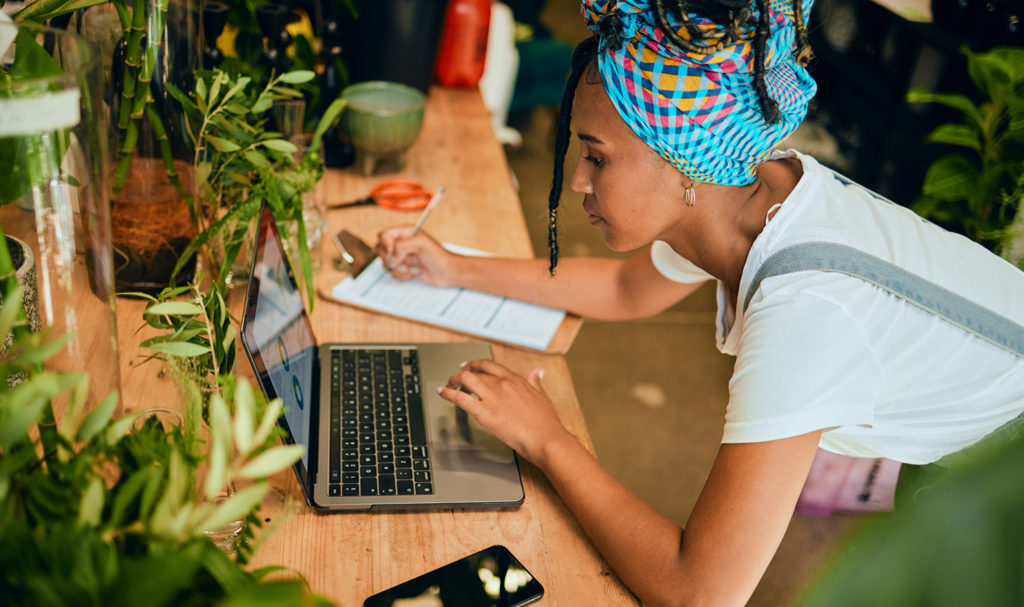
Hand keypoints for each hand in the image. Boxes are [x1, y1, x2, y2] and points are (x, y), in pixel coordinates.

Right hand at [375, 226, 457, 286]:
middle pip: (381, 249)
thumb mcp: (420, 243)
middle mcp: (402, 243)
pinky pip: (393, 273)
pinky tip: (415, 272)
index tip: (392, 252)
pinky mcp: (404, 269)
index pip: (384, 235)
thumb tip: (390, 257)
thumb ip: (400, 246)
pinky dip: (403, 275)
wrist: (448, 273)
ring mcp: (402, 257)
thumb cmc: (439, 256)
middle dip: (390, 259)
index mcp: (405, 232)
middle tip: (402, 262)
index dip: (385, 244)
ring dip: (399, 268)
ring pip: (386, 263)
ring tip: (412, 268)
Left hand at [437, 359, 572, 462]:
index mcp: (515, 380)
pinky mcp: (485, 413)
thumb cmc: (546, 423)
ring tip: (448, 386)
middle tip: (455, 378)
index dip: (475, 364)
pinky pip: (460, 398)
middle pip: (475, 371)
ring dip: (453, 381)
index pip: (490, 365)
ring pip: (465, 379)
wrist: (546, 439)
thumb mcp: (542, 396)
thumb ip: (535, 382)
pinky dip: (447, 393)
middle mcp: (502, 384)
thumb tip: (537, 372)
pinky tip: (442, 393)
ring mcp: (492, 397)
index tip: (468, 366)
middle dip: (461, 373)